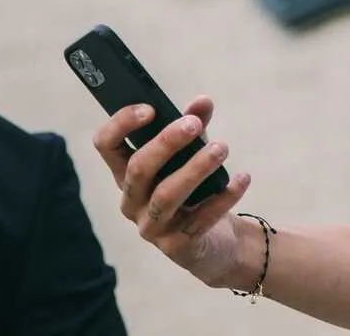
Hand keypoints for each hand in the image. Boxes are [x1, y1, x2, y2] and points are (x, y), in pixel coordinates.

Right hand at [93, 96, 251, 287]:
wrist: (214, 241)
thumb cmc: (196, 187)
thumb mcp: (194, 151)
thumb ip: (196, 124)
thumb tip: (202, 101)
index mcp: (128, 172)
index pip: (107, 145)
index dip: (121, 124)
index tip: (150, 108)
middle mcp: (132, 200)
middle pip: (138, 168)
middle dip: (166, 143)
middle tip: (194, 124)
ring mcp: (151, 226)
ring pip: (166, 195)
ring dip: (196, 168)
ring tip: (222, 148)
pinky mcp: (177, 246)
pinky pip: (200, 219)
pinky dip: (223, 196)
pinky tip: (242, 178)